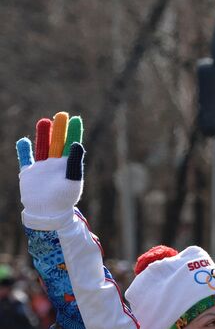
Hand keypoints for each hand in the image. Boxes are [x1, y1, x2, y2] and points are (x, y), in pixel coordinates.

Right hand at [17, 112, 84, 229]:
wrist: (48, 213)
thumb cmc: (64, 199)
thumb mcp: (73, 180)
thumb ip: (75, 163)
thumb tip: (77, 144)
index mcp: (69, 166)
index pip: (72, 144)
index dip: (74, 132)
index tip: (76, 119)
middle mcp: (56, 164)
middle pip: (57, 143)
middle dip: (59, 129)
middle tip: (61, 115)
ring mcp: (42, 168)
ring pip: (43, 147)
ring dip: (43, 135)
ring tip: (44, 122)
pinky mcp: (29, 174)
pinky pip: (26, 159)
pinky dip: (24, 151)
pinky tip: (23, 141)